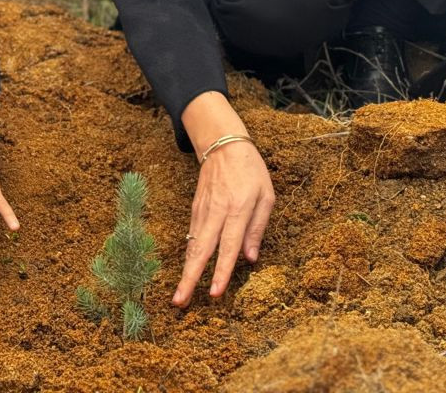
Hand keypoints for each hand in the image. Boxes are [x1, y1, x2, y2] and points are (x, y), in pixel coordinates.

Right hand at [174, 92, 275, 305]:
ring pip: (192, 245)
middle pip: (201, 250)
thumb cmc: (251, 171)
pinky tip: (187, 269)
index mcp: (238, 210)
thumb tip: (251, 258)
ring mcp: (202, 210)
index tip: (214, 293)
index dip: (221, 271)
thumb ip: (258, 227)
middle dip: (190, 278)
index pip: (228, 247)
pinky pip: (191, 234)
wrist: (223, 145)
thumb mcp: (266, 196)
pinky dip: (188, 254)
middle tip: (180, 301)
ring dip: (185, 270)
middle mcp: (217, 212)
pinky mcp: (195, 208)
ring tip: (179, 294)